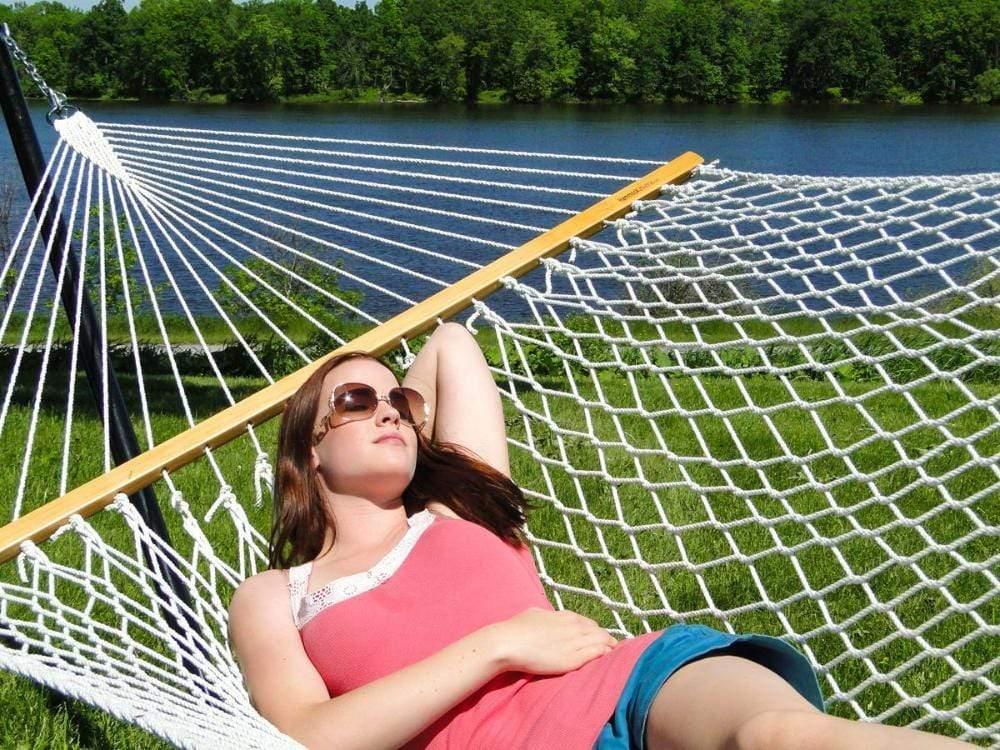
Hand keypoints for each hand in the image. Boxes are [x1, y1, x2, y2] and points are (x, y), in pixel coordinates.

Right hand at [490, 607, 619, 675]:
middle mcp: (573, 626)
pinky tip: (608, 657)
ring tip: (615, 654)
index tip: (597, 638)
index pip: (588, 623)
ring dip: (609, 647)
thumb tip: (546, 615)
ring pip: (601, 641)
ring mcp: (574, 642)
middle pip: (598, 632)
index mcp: (564, 616)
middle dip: (605, 639)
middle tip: (610, 648)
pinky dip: (604, 654)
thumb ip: (545, 615)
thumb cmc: (516, 628)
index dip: (594, 631)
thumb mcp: (534, 614)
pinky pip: (596, 654)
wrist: (508, 643)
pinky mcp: (572, 658)